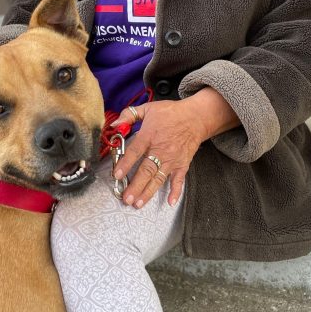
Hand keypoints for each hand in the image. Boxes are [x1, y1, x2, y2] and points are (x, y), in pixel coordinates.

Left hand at [111, 88, 239, 209]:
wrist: (196, 117)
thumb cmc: (171, 113)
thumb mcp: (148, 108)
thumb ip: (129, 115)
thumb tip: (115, 123)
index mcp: (149, 136)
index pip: (135, 151)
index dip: (125, 164)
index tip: (117, 175)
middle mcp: (160, 150)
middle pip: (147, 170)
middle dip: (136, 186)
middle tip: (126, 198)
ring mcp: (172, 159)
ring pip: (159, 178)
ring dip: (148, 192)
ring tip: (138, 203)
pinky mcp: (182, 164)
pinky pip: (179, 180)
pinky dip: (176, 191)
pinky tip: (170, 202)